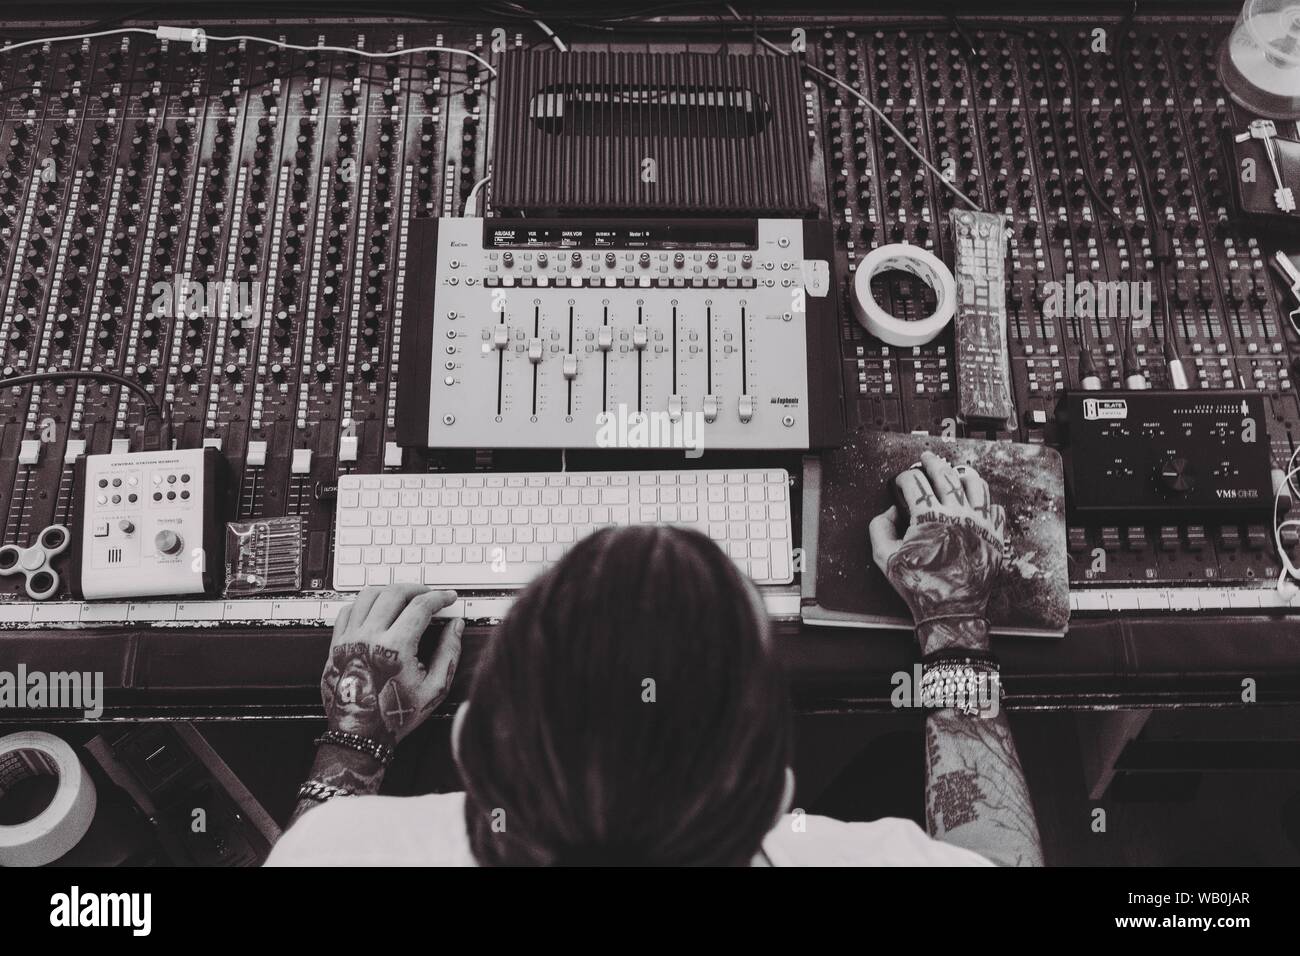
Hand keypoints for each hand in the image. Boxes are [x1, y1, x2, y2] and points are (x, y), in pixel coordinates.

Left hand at [320, 585, 463, 745]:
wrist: (361, 734)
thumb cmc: (396, 715)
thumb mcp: (434, 689)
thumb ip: (449, 653)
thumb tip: (455, 626)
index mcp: (395, 648)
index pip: (421, 606)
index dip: (439, 597)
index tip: (447, 598)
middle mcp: (369, 638)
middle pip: (395, 593)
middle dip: (417, 589)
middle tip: (429, 595)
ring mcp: (349, 639)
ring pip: (369, 595)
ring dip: (391, 591)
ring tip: (404, 598)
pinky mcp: (336, 645)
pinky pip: (349, 610)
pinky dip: (365, 603)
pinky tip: (377, 610)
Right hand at [868, 451, 1004, 636]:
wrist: (950, 610)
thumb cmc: (920, 587)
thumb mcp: (884, 559)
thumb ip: (879, 528)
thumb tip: (890, 512)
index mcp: (928, 518)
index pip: (914, 483)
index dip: (903, 477)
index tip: (902, 481)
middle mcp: (956, 515)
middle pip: (944, 475)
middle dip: (931, 463)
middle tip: (926, 459)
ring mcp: (978, 523)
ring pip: (975, 484)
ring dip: (963, 474)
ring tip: (956, 470)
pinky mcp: (993, 535)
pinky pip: (994, 507)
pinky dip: (985, 499)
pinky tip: (977, 498)